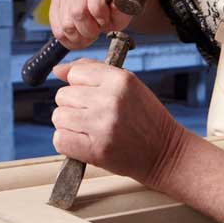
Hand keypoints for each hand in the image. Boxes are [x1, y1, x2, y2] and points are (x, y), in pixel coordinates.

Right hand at [49, 0, 131, 49]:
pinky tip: (77, 37)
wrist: (106, 2)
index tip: (105, 22)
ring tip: (87, 35)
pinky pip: (56, 27)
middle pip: (76, 14)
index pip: (95, 5)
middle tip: (95, 32)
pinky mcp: (56, 1)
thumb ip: (121, 10)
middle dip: (88, 30)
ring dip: (78, 36)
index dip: (101, 19)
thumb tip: (114, 6)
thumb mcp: (123, 12)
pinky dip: (67, 38)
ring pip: (65, 24)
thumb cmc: (115, 8)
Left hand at [51, 59, 189, 188]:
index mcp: (121, 79)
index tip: (92, 97)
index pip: (75, 73)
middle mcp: (110, 99)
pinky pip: (60, 139)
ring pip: (59, 116)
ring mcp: (102, 125)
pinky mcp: (96, 149)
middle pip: (63, 95)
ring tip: (90, 129)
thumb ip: (94, 72)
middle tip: (94, 116)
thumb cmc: (147, 119)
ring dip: (69, 124)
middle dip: (74, 105)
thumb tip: (58, 70)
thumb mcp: (129, 86)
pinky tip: (85, 142)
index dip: (80, 85)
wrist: (165, 152)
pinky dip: (68, 142)